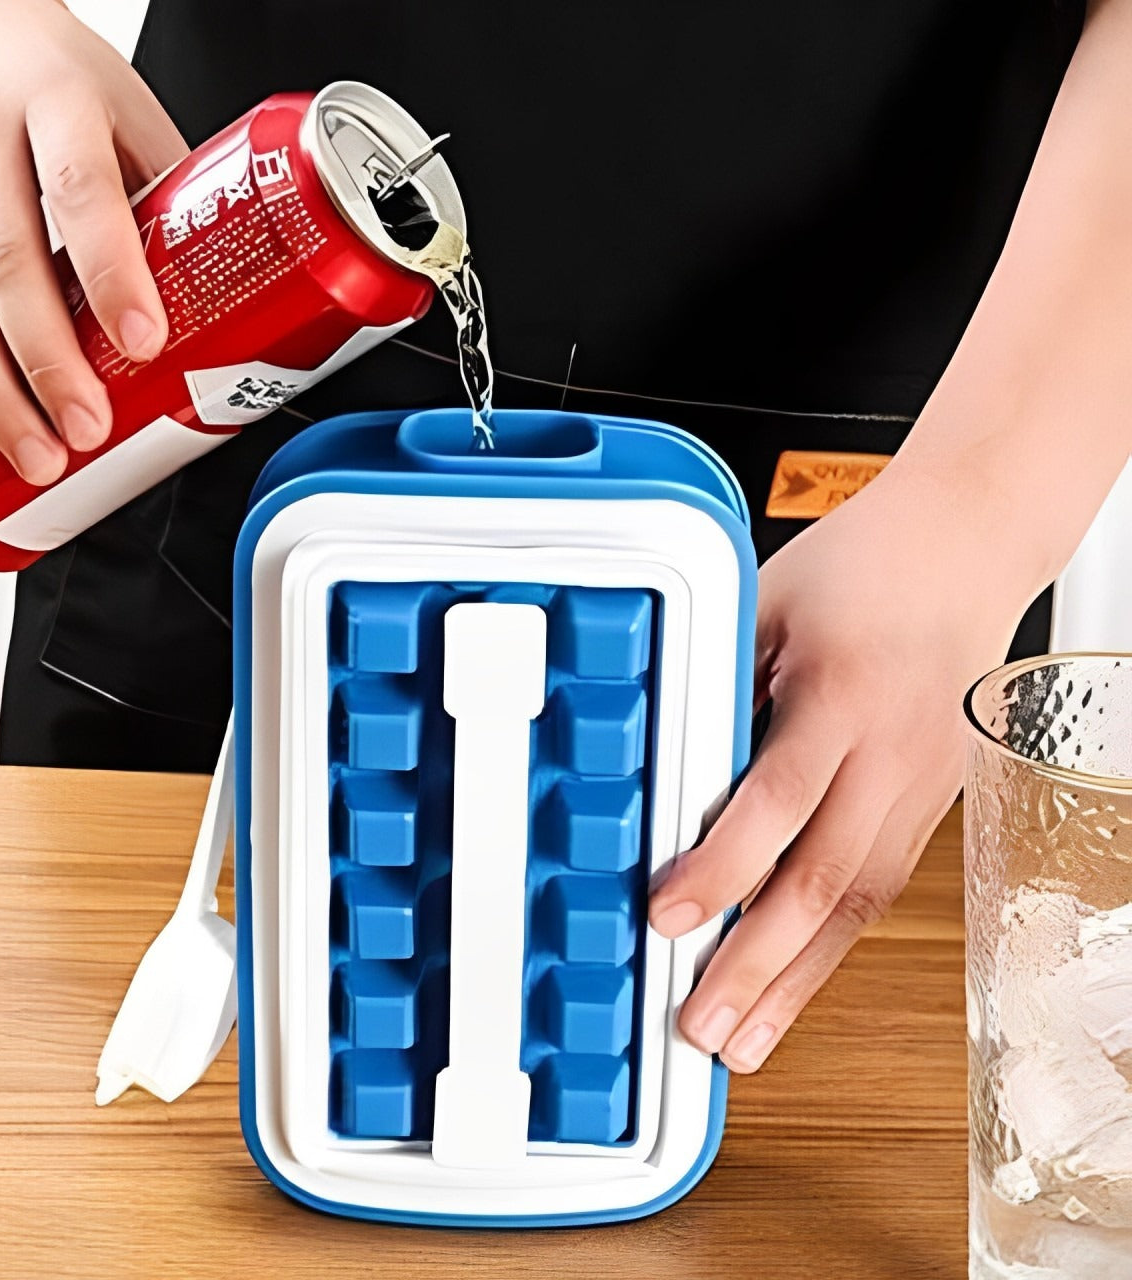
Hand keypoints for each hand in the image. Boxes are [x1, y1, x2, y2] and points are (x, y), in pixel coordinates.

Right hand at [0, 0, 187, 483]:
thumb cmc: (59, 84)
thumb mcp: (131, 117)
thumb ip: (171, 202)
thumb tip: (233, 308)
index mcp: (55, 102)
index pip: (82, 193)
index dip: (112, 273)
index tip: (143, 343)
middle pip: (8, 261)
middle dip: (49, 360)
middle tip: (88, 428)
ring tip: (40, 454)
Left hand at [647, 470, 1024, 1071]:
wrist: (968, 544)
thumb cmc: (865, 563)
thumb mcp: (770, 599)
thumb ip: (721, 678)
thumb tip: (658, 760)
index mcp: (842, 692)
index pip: (775, 799)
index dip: (719, 869)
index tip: (665, 916)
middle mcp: (891, 750)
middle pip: (824, 876)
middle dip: (757, 962)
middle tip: (701, 1025)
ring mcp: (922, 782)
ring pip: (861, 901)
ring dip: (800, 979)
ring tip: (747, 1037)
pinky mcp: (934, 800)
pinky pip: (882, 886)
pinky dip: (834, 945)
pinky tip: (798, 982)